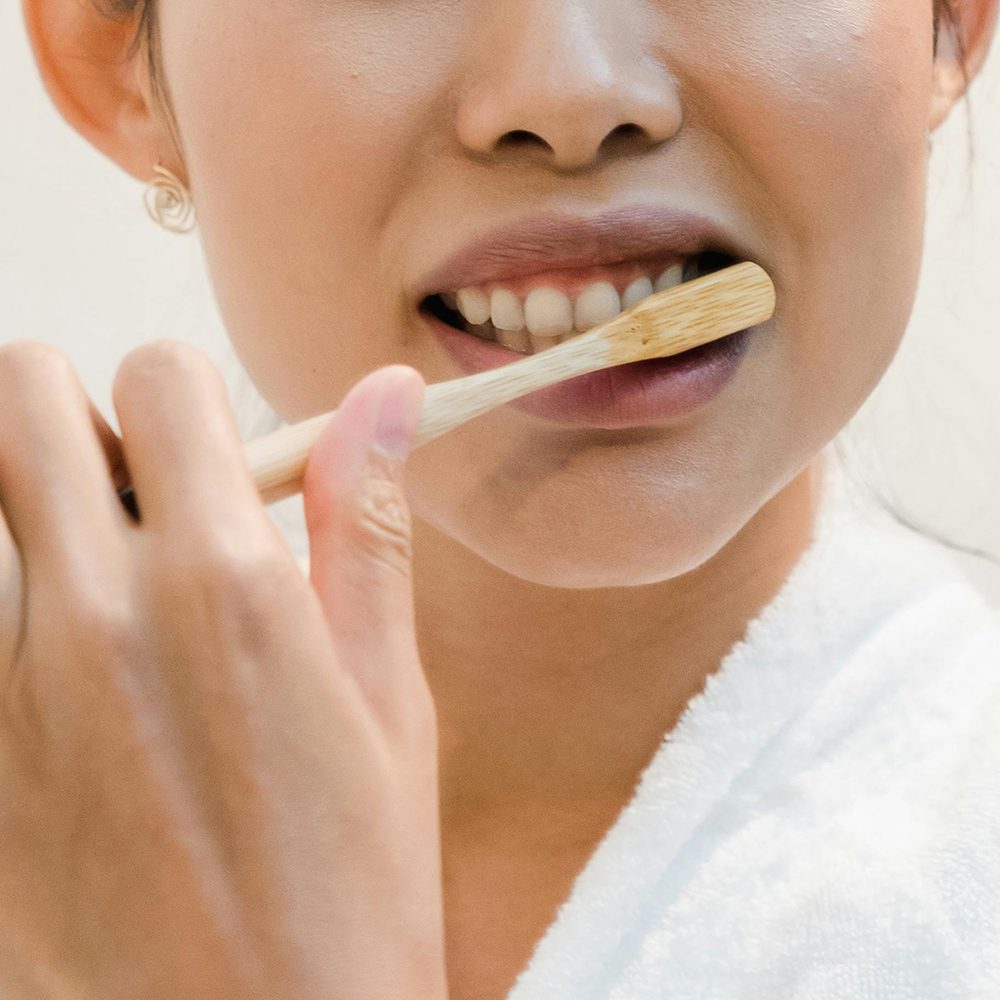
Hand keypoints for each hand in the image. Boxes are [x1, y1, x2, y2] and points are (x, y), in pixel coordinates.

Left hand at [0, 341, 446, 999]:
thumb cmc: (347, 885)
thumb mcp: (386, 696)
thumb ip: (365, 523)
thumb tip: (385, 394)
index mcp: (224, 586)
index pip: (162, 375)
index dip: (195, 394)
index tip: (216, 449)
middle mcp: (94, 617)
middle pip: (19, 397)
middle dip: (82, 415)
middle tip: (142, 491)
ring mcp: (2, 687)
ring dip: (30, 512)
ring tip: (103, 587)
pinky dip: (8, 609)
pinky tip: (70, 681)